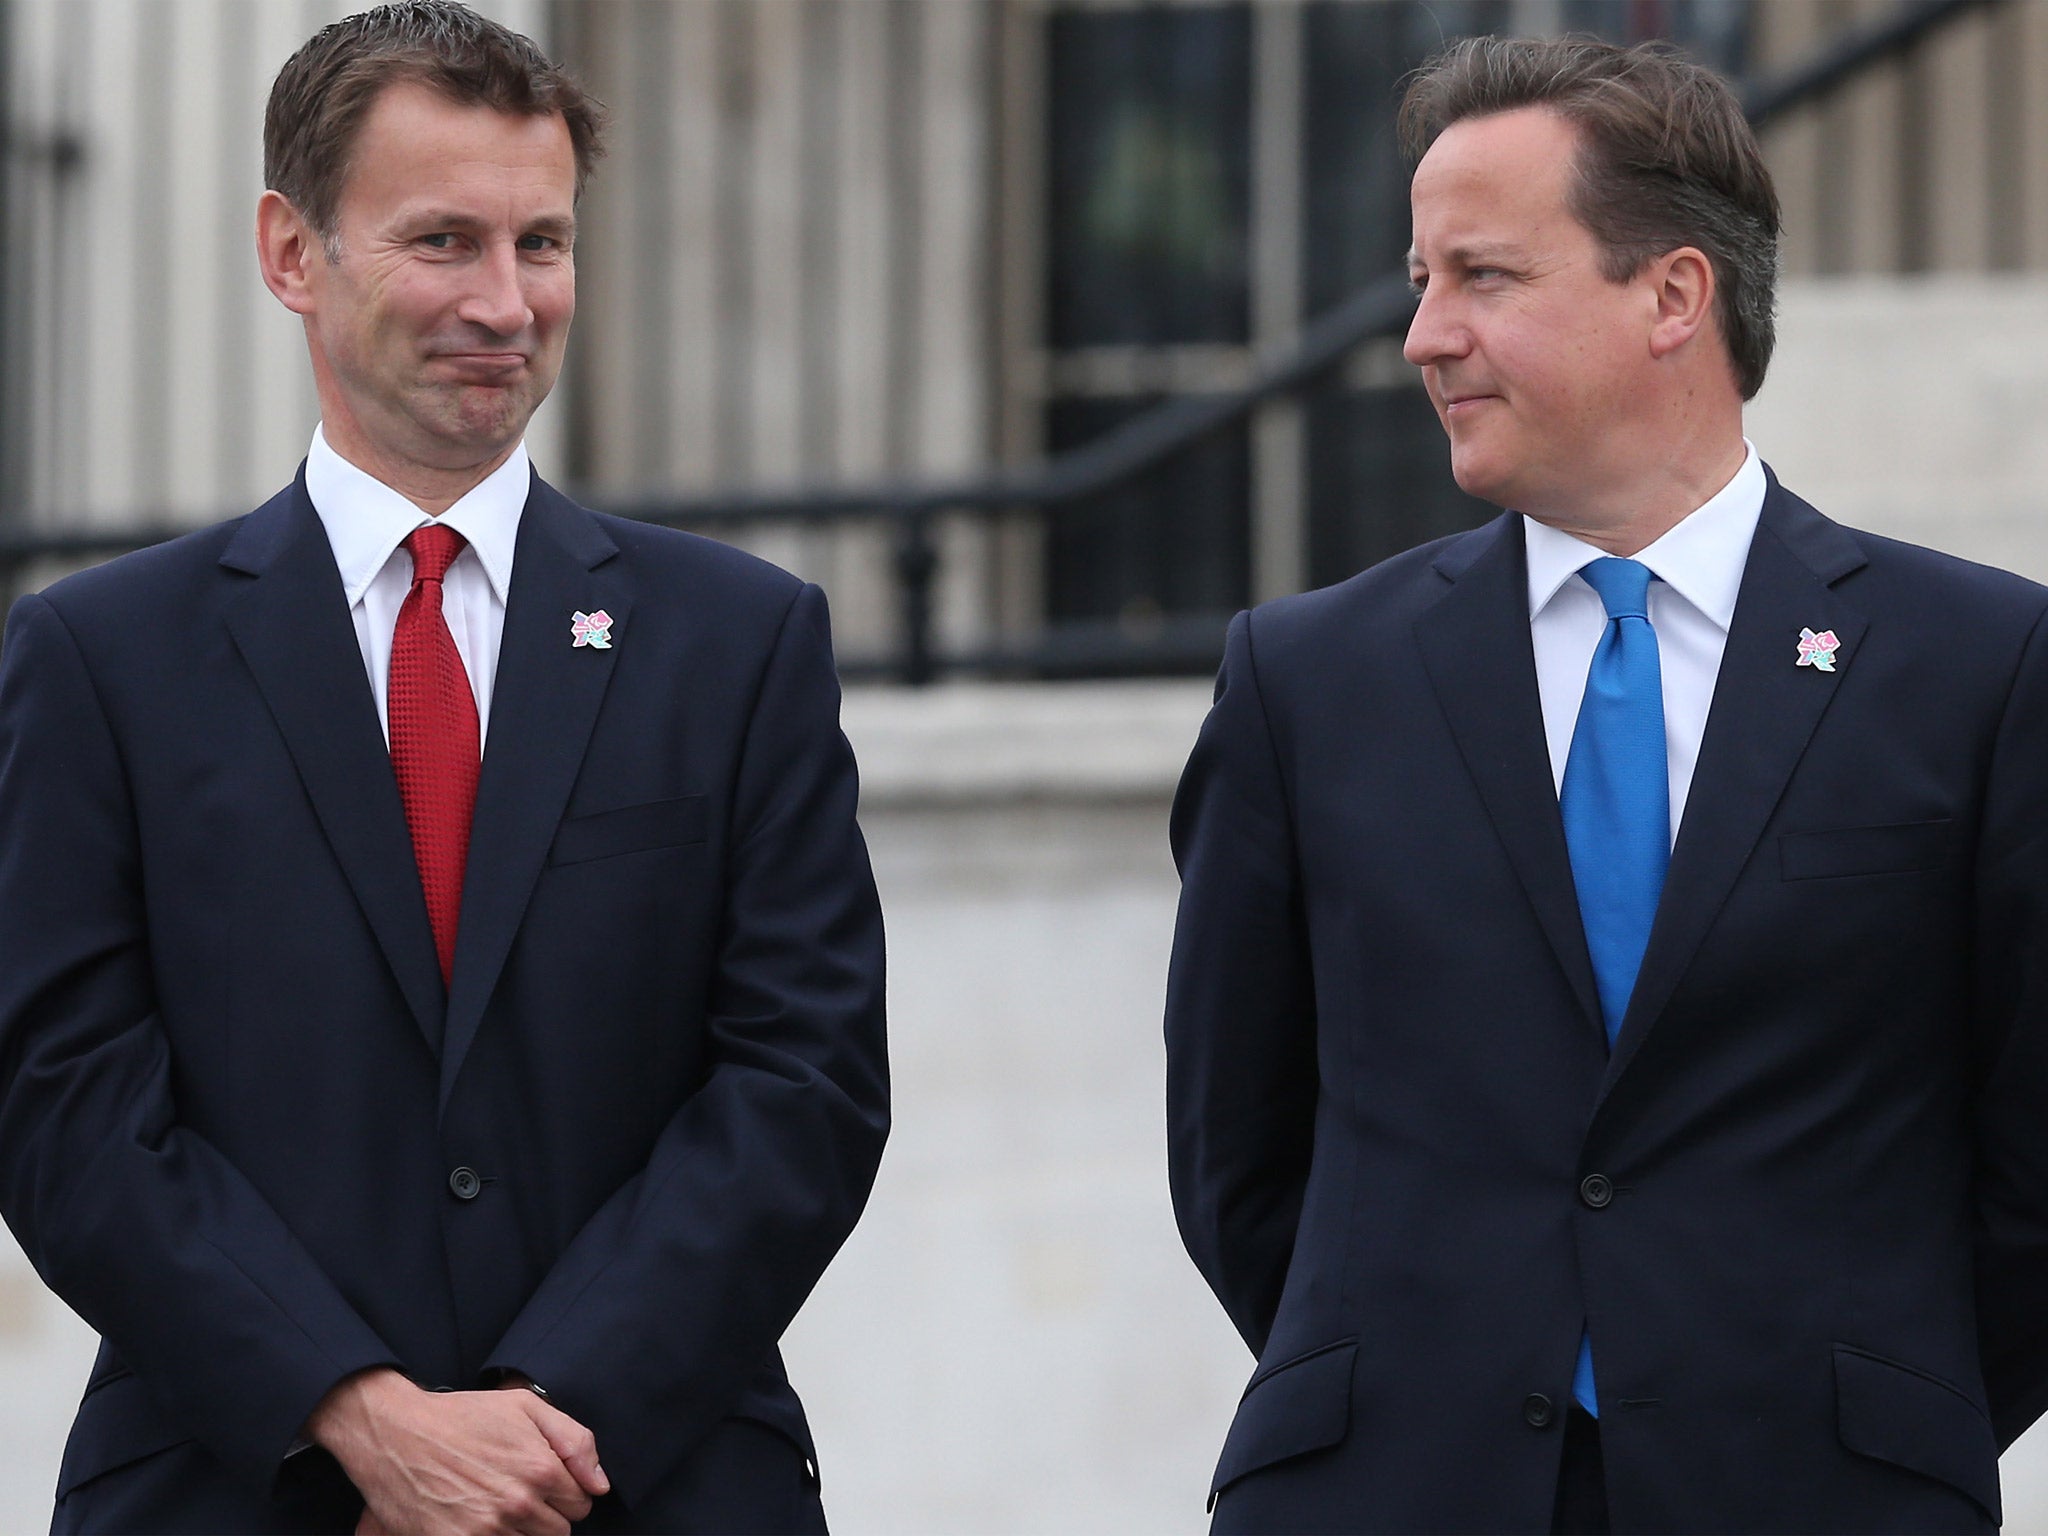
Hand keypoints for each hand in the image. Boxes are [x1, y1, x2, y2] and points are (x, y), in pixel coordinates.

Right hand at [309, 1367, 608, 1535]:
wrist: (396, 1434)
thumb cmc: (462, 1416)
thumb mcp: (526, 1407)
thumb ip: (575, 1442)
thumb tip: (600, 1485)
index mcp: (541, 1468)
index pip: (582, 1504)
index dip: (565, 1492)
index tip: (541, 1481)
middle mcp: (519, 1503)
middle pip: (559, 1532)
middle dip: (545, 1515)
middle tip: (516, 1493)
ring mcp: (488, 1529)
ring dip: (519, 1531)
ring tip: (494, 1504)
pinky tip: (478, 1520)